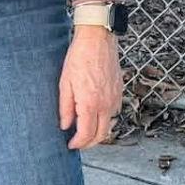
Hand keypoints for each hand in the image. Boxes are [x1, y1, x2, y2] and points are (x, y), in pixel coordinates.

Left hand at [58, 26, 122, 149]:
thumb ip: (65, 108)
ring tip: (85, 129)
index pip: (86, 134)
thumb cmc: (79, 58)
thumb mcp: (65, 84)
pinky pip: (114, 112)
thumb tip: (65, 126)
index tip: (71, 145)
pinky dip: (105, 118)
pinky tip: (95, 114)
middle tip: (78, 143)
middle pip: (101, 135)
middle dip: (89, 143)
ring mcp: (115, 98)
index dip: (78, 144)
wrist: (97, 39)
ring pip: (109, 124)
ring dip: (98, 131)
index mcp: (90, 104)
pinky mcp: (119, 91)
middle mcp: (105, 104)